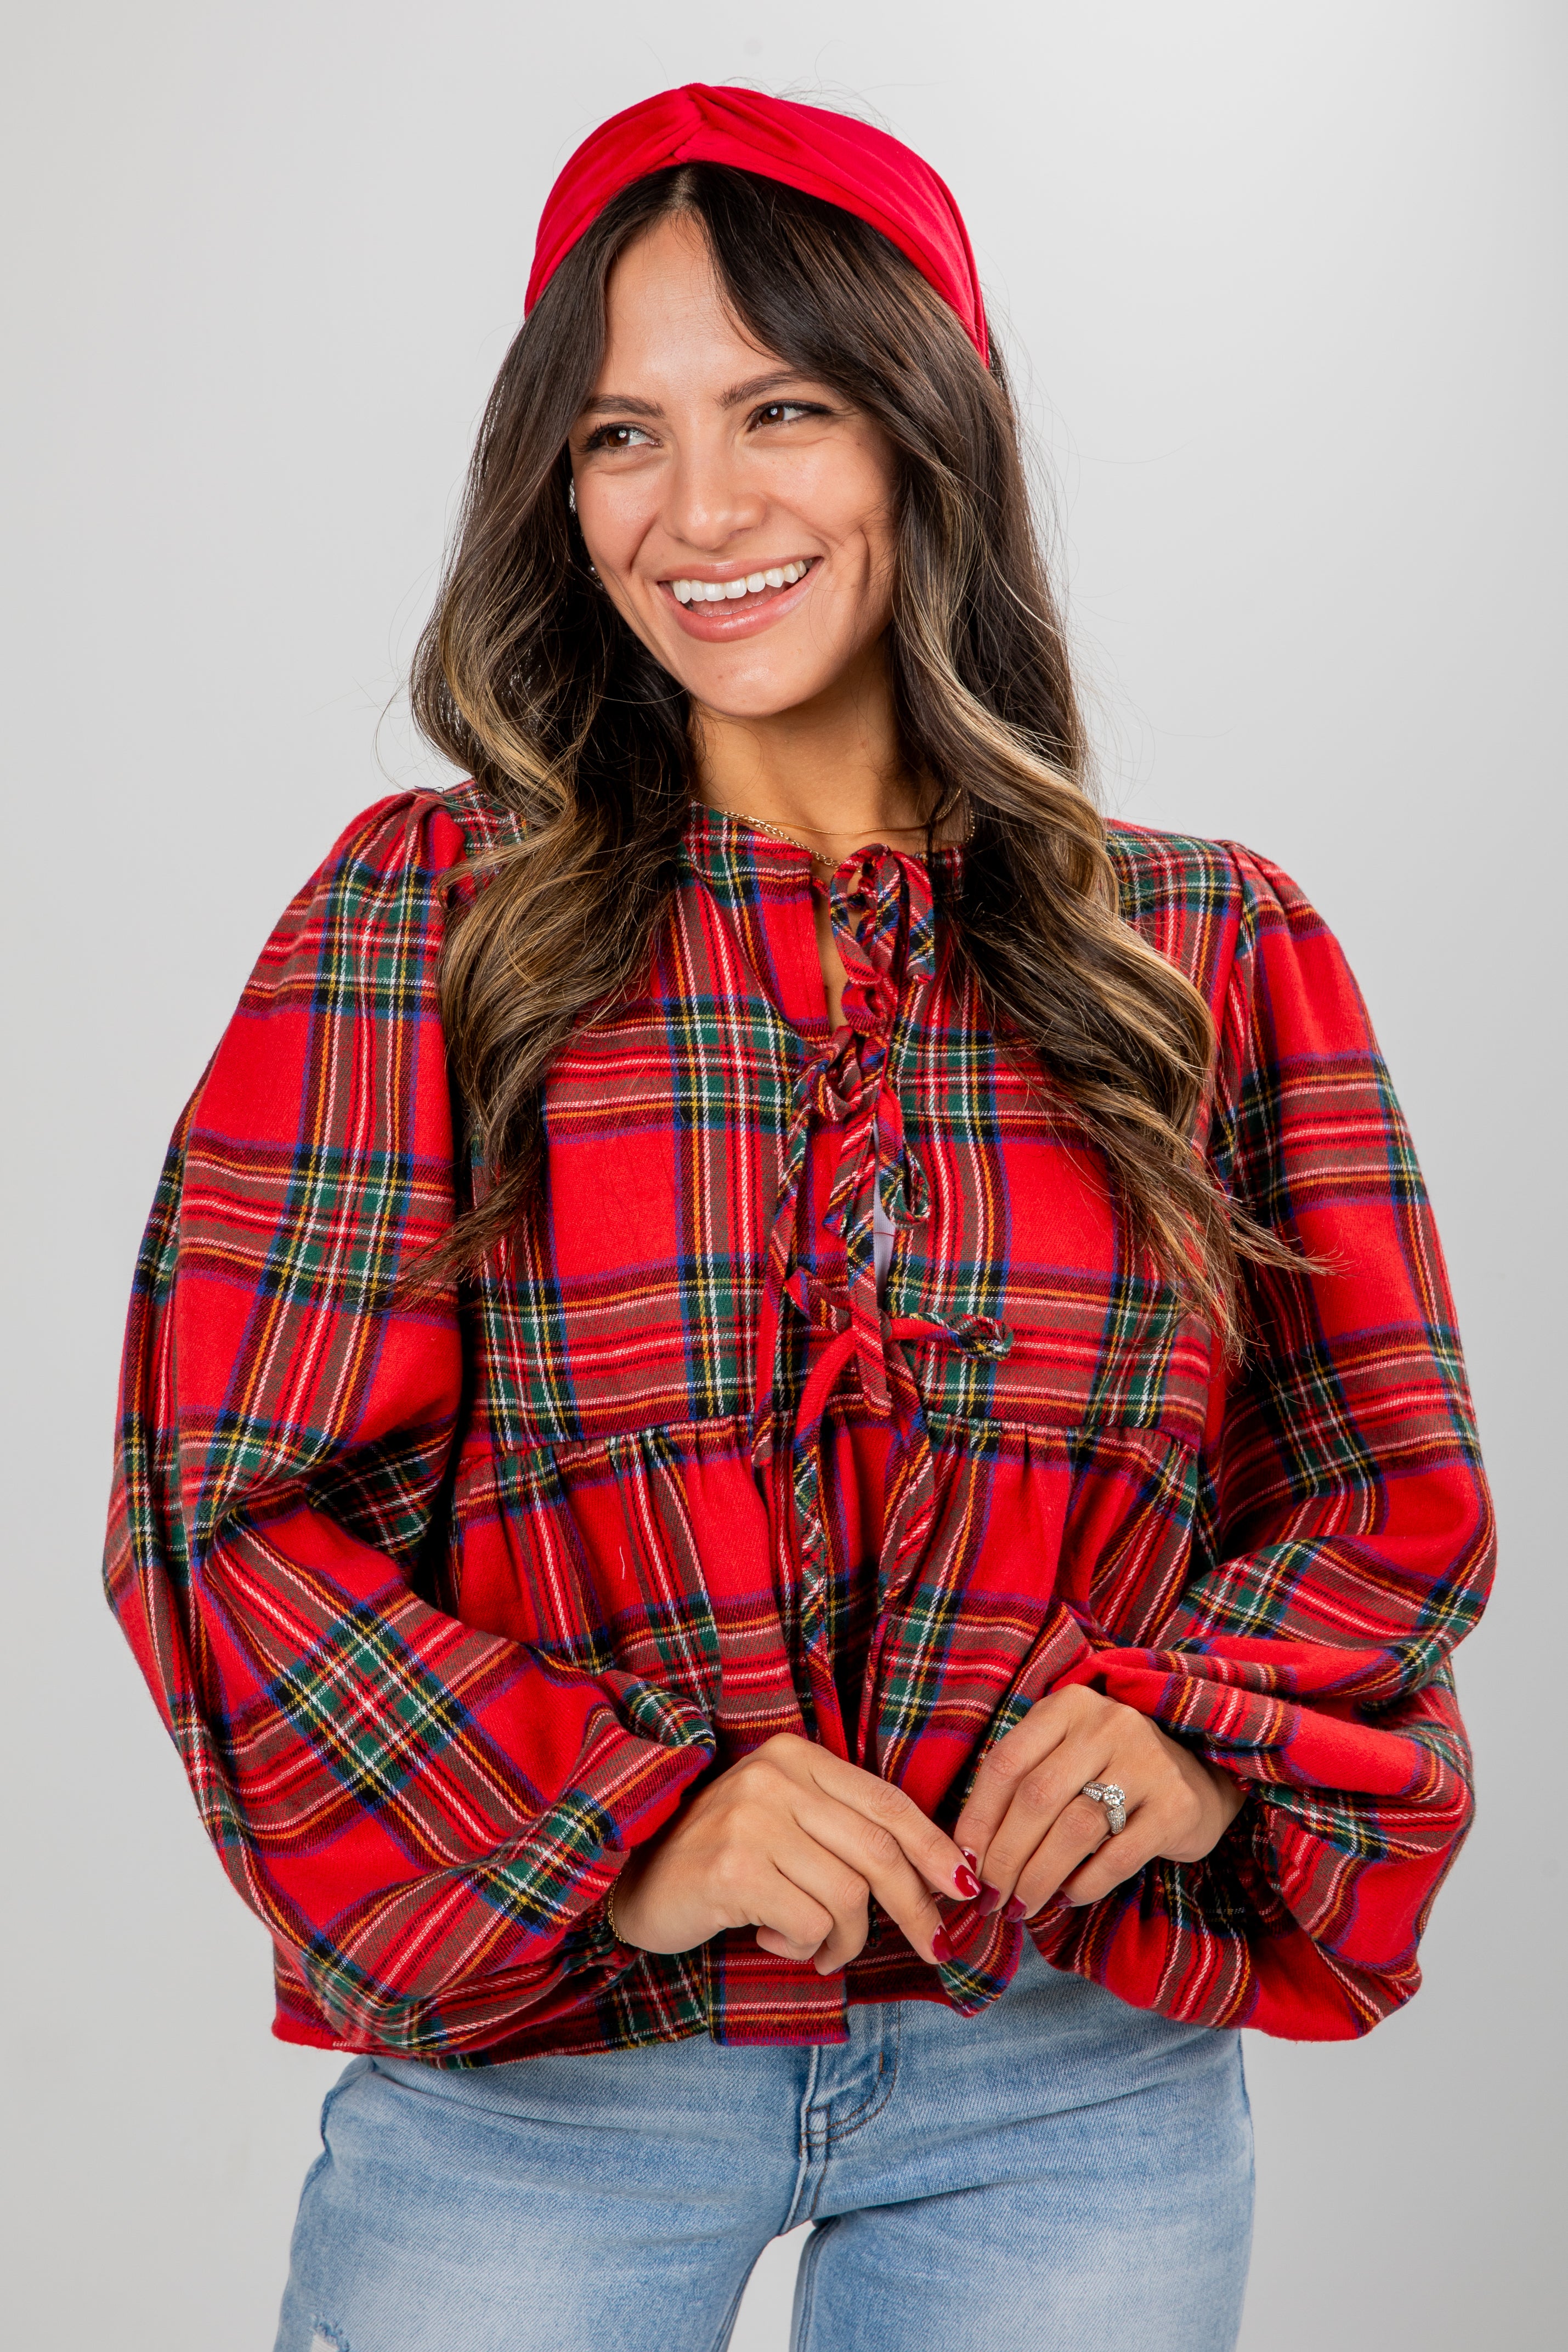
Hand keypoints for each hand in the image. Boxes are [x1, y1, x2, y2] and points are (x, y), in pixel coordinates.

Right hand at [610, 1733, 978, 1972]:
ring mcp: (751, 1818)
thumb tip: (931, 1877)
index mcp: (794, 1755)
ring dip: (845, 1940)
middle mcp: (774, 1777)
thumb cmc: (721, 1859)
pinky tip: (772, 1938)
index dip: (934, 1847)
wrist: (630, 1879)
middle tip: (934, 1946)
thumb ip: (841, 1832)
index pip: (886, 1800)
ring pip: (847, 1895)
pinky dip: (805, 1946)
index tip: (966, 1886)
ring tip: (818, 1949)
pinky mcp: (733, 1868)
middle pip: (879, 1848)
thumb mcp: (783, 1824)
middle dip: (916, 1905)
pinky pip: (808, 1923)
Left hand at [953, 1686, 1245, 1918]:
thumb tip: (966, 1856)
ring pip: (1073, 1830)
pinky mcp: (1176, 1806)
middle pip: (1035, 1799)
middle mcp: (1107, 1724)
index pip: (1005, 1763)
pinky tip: (1065, 1898)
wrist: (1198, 1780)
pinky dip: (1083, 1885)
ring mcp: (1146, 1762)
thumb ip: (1020, 1787)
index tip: (962, 1866)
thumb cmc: (1109, 1773)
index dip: (977, 1820)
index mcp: (1068, 1705)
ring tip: (1020, 1907)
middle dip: (1004, 1858)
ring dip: (1038, 1878)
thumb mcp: (1064, 1757)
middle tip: (989, 1898)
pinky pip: (1116, 1857)